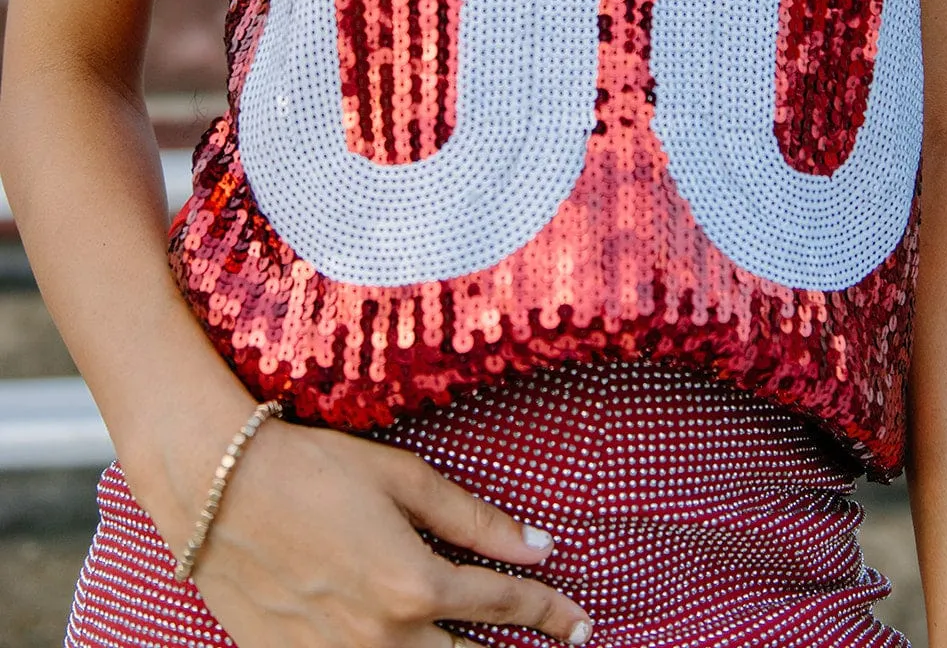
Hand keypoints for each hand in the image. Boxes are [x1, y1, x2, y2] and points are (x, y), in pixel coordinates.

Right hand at [188, 417, 593, 647]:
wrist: (215, 490)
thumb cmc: (311, 467)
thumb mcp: (402, 478)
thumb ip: (474, 519)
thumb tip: (540, 546)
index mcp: (415, 585)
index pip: (506, 606)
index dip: (551, 613)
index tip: (580, 621)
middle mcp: (384, 638)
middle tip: (559, 646)